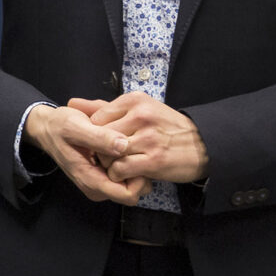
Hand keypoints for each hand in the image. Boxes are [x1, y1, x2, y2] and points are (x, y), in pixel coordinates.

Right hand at [27, 101, 145, 203]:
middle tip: (131, 146)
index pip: (128, 194)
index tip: (133, 153)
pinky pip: (129, 176)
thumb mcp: (74, 126)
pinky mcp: (105, 176)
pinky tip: (121, 145)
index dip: (136, 176)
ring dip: (135, 165)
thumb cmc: (59, 127)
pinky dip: (130, 162)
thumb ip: (98, 137)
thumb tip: (123, 145)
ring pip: (135, 184)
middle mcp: (98, 188)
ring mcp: (102, 184)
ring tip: (124, 144)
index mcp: (91, 181)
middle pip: (135, 191)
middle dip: (139, 170)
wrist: (48, 128)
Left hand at [79, 92, 209, 185]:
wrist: (204, 145)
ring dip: (109, 163)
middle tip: (109, 156)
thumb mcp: (139, 109)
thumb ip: (104, 107)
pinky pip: (120, 169)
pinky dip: (118, 174)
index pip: (96, 117)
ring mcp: (147, 138)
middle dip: (100, 149)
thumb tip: (71, 102)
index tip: (102, 142)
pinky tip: (128, 172)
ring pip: (108, 153)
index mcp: (135, 100)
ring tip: (119, 164)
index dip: (94, 133)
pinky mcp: (153, 160)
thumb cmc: (167, 127)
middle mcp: (140, 116)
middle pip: (100, 136)